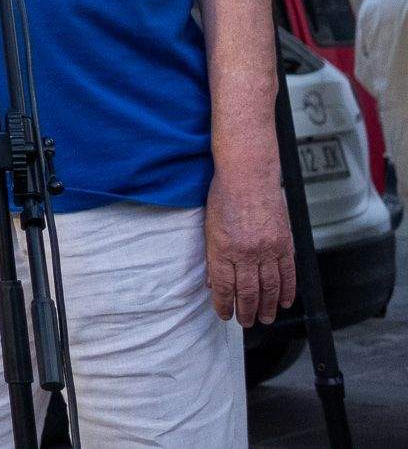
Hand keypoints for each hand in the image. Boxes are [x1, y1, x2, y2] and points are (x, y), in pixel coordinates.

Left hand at [205, 167, 294, 325]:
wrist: (248, 175)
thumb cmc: (224, 196)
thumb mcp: (209, 227)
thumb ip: (212, 257)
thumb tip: (212, 282)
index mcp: (222, 249)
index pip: (223, 287)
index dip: (224, 305)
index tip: (224, 315)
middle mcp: (245, 252)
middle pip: (247, 292)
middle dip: (246, 311)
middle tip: (246, 322)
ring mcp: (267, 249)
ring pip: (270, 288)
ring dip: (268, 307)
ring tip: (265, 319)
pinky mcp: (284, 244)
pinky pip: (288, 274)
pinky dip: (288, 291)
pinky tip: (285, 302)